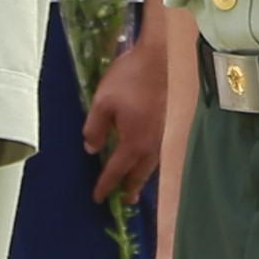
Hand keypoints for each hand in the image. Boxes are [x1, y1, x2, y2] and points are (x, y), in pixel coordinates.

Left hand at [80, 33, 168, 202]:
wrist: (161, 58)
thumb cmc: (129, 79)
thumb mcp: (102, 102)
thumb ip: (95, 129)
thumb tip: (91, 149)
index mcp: (133, 143)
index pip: (116, 171)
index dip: (106, 185)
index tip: (97, 198)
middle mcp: (151, 145)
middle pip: (139, 174)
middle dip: (129, 188)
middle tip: (124, 200)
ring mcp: (162, 135)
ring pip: (151, 165)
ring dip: (141, 178)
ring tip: (135, 186)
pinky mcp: (168, 124)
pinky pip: (156, 153)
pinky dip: (149, 163)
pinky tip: (146, 159)